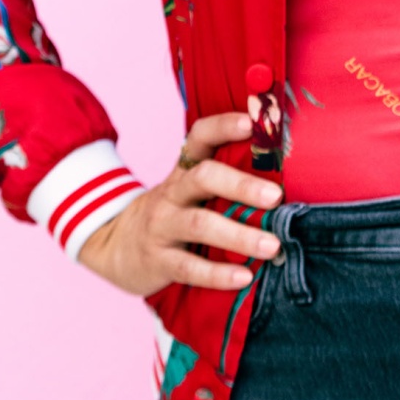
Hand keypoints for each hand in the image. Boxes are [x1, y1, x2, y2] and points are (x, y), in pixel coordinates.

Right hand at [77, 112, 282, 295]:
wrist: (115, 245)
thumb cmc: (173, 214)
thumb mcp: (189, 190)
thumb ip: (224, 180)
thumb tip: (284, 176)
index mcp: (184, 171)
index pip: (199, 137)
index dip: (223, 126)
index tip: (252, 122)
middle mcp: (172, 193)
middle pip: (203, 178)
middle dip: (241, 185)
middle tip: (276, 197)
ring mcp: (162, 226)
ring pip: (199, 224)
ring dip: (239, 234)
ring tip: (272, 246)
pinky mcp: (157, 260)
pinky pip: (188, 267)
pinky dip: (218, 274)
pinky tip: (244, 277)